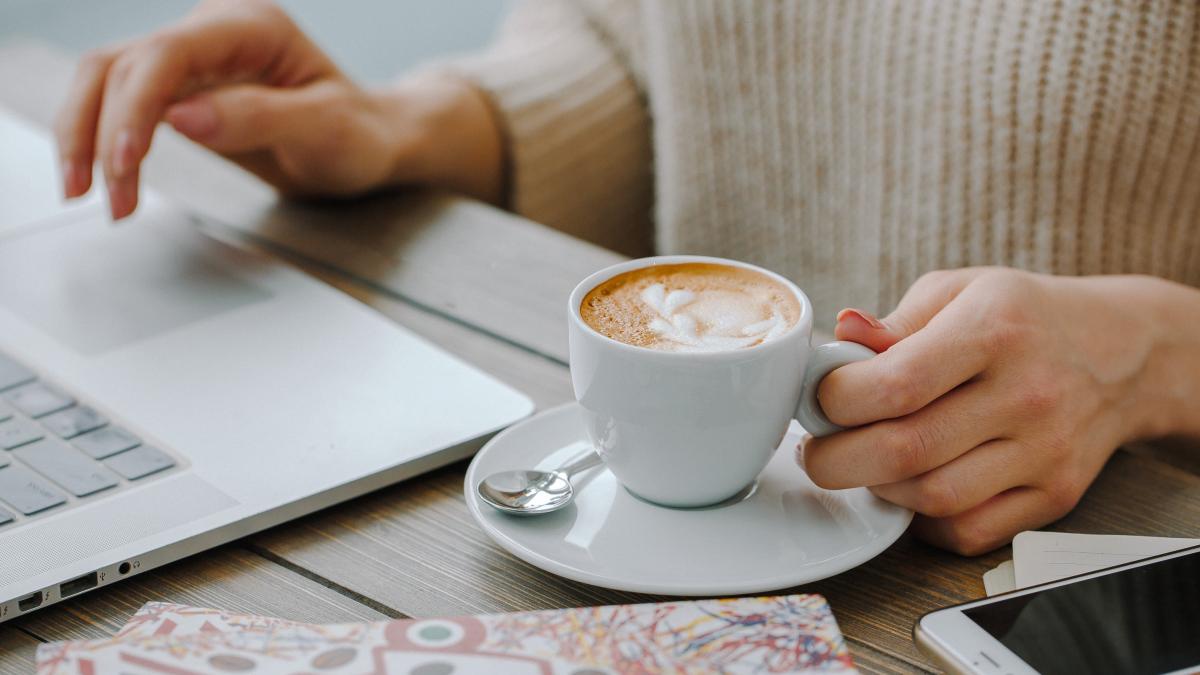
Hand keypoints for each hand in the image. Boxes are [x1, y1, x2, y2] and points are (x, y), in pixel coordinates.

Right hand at [54, 0, 502, 219]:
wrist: (374, 142)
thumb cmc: (362, 133)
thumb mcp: (326, 129)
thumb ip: (259, 118)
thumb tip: (183, 116)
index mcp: (251, 27)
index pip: (168, 53)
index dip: (134, 105)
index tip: (126, 161)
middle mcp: (214, 32)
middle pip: (123, 65)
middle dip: (100, 131)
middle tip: (99, 194)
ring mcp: (195, 60)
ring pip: (110, 81)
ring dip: (89, 136)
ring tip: (91, 195)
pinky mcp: (184, 90)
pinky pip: (125, 105)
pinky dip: (107, 142)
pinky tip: (105, 179)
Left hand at [801, 268, 1183, 554]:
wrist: (1123, 354)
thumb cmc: (1022, 318)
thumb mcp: (959, 292)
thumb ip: (894, 322)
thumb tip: (839, 334)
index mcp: (993, 330)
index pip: (897, 383)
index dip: (836, 400)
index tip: (818, 399)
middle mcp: (1026, 394)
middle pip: (905, 451)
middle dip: (835, 459)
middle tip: (815, 449)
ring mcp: (1045, 452)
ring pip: (933, 498)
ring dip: (878, 488)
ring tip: (865, 461)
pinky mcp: (1054, 496)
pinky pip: (968, 531)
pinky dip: (924, 520)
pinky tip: (911, 488)